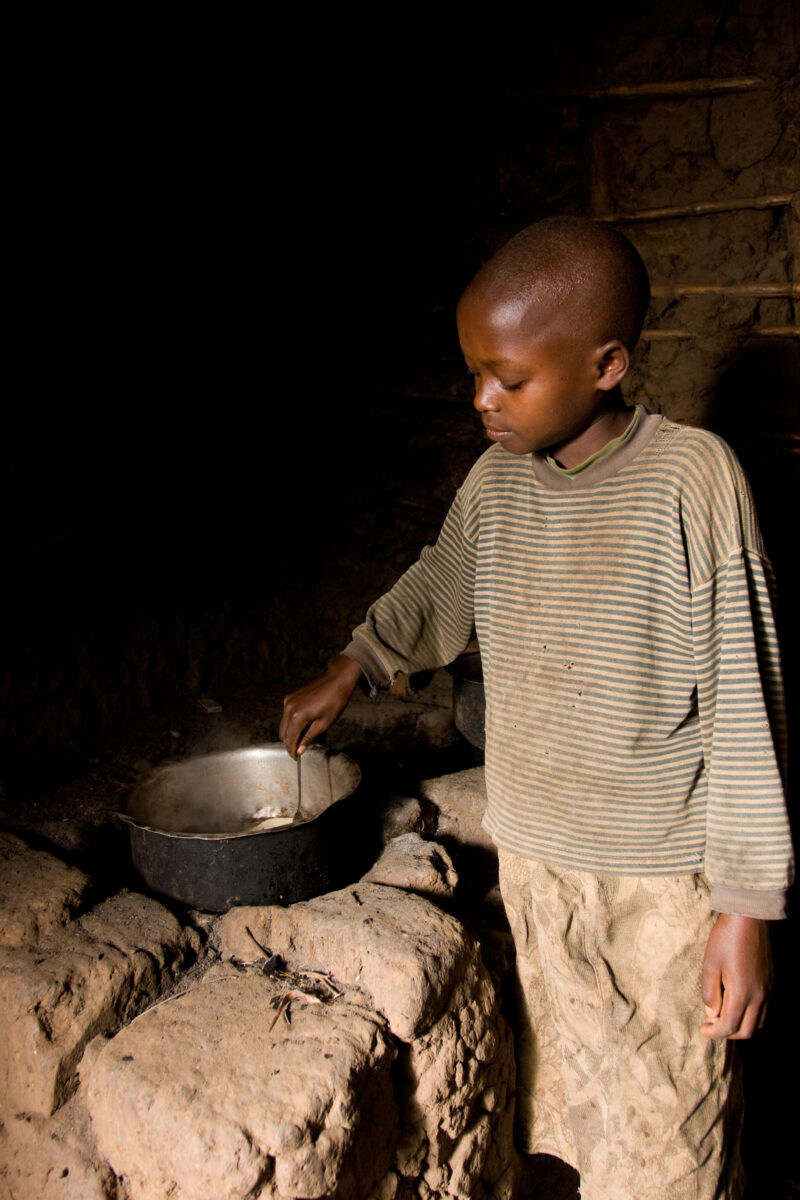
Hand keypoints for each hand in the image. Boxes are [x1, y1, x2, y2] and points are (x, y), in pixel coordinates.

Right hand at [280, 655, 363, 758]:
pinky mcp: (291, 697)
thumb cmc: (334, 701)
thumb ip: (309, 738)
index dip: (292, 750)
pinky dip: (292, 722)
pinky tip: (304, 725)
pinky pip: (287, 715)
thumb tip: (300, 750)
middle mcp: (289, 708)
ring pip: (283, 724)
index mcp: (297, 716)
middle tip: (300, 749)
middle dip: (290, 742)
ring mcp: (288, 701)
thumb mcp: (324, 724)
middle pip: (283, 733)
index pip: (289, 739)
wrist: (337, 681)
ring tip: (304, 737)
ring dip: (291, 732)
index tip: (295, 758)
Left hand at [700, 913, 771, 1039]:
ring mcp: (768, 990)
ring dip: (741, 1026)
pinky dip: (751, 1016)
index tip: (702, 1029)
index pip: (729, 1027)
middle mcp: (759, 996)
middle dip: (728, 1033)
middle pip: (747, 1031)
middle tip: (711, 1024)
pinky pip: (764, 1010)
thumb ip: (710, 992)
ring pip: (758, 1023)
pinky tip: (737, 1004)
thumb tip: (711, 1013)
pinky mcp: (771, 983)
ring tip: (723, 1014)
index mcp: (742, 993)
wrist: (749, 918)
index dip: (714, 1032)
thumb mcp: (710, 964)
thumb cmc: (726, 939)